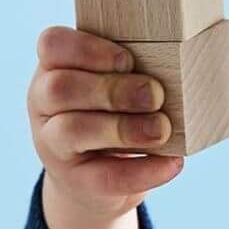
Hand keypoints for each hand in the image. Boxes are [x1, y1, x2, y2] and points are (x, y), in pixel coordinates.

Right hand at [28, 25, 182, 228]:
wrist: (94, 181)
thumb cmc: (112, 115)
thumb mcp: (113, 85)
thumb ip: (133, 71)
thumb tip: (184, 63)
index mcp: (52, 69)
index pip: (52, 45)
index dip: (87, 49)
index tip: (127, 60)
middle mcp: (43, 105)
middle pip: (61, 89)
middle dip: (112, 89)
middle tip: (155, 95)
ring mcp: (53, 145)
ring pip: (74, 130)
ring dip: (123, 127)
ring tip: (162, 129)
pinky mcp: (76, 182)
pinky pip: (105, 177)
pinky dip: (143, 170)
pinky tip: (173, 163)